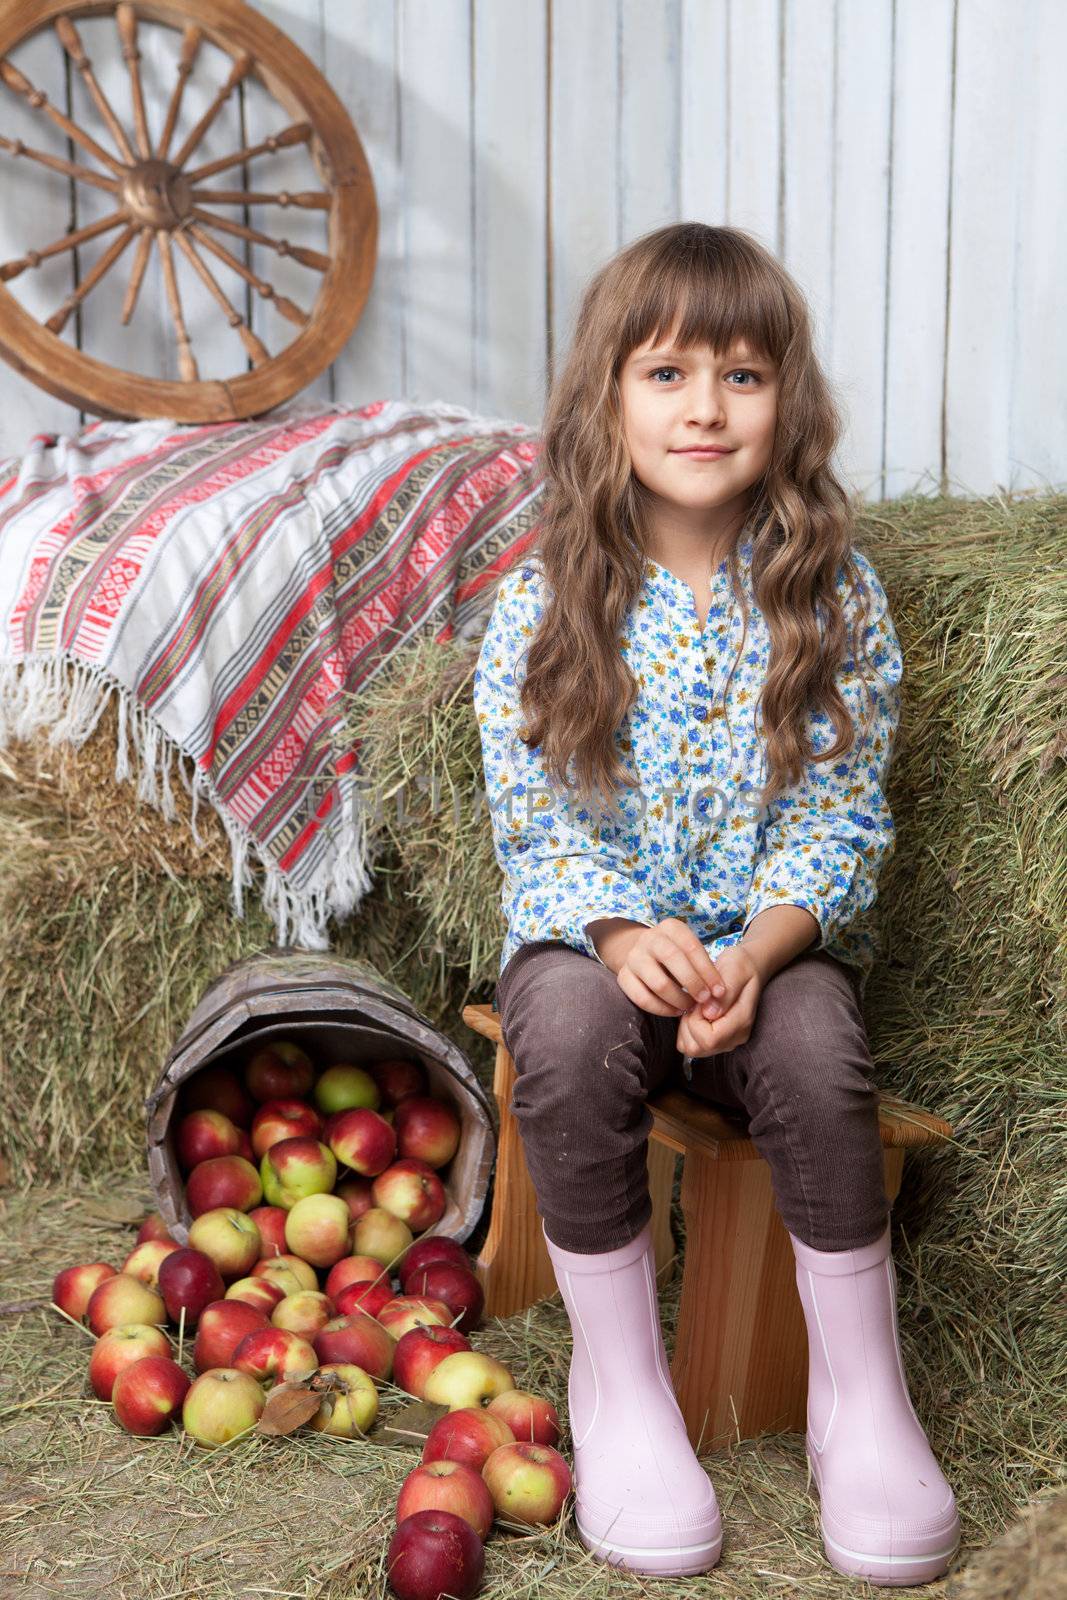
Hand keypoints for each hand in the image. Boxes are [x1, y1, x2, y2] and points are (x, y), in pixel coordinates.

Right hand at [614, 917, 726, 1018]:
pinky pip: (642, 998)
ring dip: (678, 999)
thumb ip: (705, 969)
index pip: (691, 947)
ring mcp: (634, 957)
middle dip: (693, 983)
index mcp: (670, 927)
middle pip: (672, 959)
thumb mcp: (692, 953)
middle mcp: (649, 938)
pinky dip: (662, 1009)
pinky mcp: (623, 976)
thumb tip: (719, 995)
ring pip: (657, 982)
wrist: (646, 955)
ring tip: (690, 1007)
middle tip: (705, 1000)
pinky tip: (675, 1011)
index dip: (707, 971)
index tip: (719, 991)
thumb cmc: (679, 957)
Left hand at [676, 943, 762, 1057]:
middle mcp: (736, 1036)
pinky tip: (696, 1014)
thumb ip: (725, 992)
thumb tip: (709, 1014)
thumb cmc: (740, 966)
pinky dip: (688, 1031)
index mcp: (742, 1021)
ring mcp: (729, 1040)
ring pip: (693, 1050)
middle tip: (695, 1004)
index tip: (699, 1002)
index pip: (710, 1039)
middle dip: (688, 1025)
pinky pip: (694, 1045)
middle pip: (699, 1048)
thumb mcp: (734, 970)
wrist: (748, 968)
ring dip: (687, 1029)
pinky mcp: (720, 1040)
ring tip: (696, 1008)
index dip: (695, 1021)